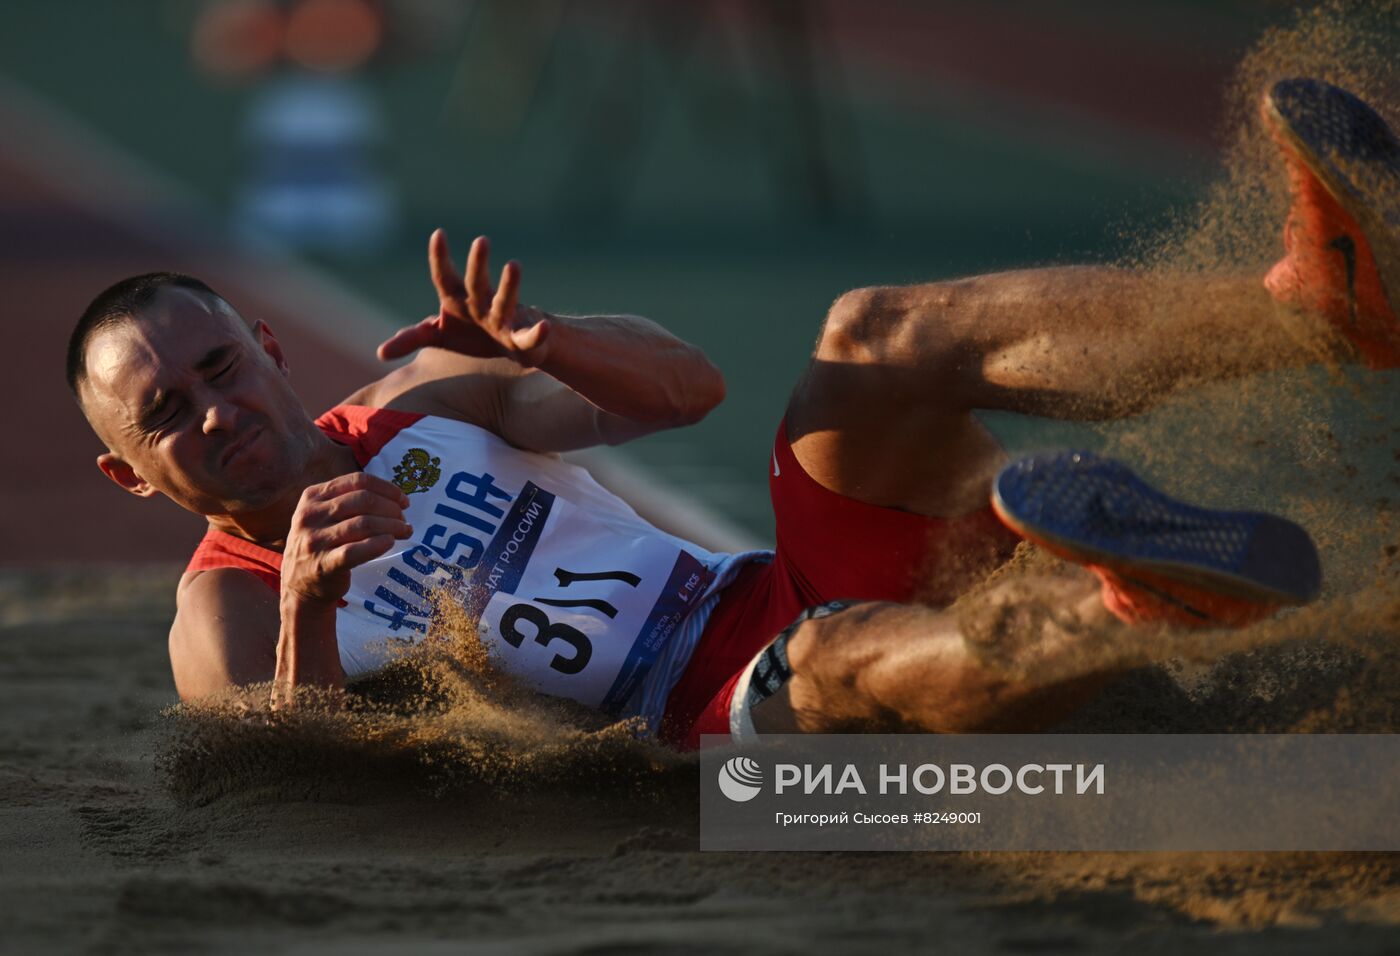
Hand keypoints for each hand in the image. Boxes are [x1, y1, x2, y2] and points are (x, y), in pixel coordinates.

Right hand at [280, 472, 412, 608]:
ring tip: (404, 531)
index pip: (357, 481)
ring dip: (392, 526)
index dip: (386, 489)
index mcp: (312, 497)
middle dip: (391, 508)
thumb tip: (394, 497)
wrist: (300, 585)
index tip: (403, 500)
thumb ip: (349, 501)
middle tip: (404, 519)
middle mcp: (310, 515)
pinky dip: (378, 544)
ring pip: (364, 523)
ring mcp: (315, 540)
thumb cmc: (321, 545)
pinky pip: (356, 550)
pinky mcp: (324, 565)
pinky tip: (389, 542)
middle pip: (363, 500)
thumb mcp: (323, 516)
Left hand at [377, 229, 551, 366]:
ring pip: (505, 302)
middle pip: (477, 283)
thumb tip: (380, 352)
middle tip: (481, 240)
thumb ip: (412, 338)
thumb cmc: (472, 333)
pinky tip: (544, 327)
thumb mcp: (439, 336)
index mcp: (458, 300)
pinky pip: (529, 337)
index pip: (445, 277)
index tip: (438, 234)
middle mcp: (481, 304)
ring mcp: (502, 320)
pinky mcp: (520, 340)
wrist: (510, 343)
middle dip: (478, 264)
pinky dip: (537, 333)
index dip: (441, 258)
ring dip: (509, 285)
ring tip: (514, 264)